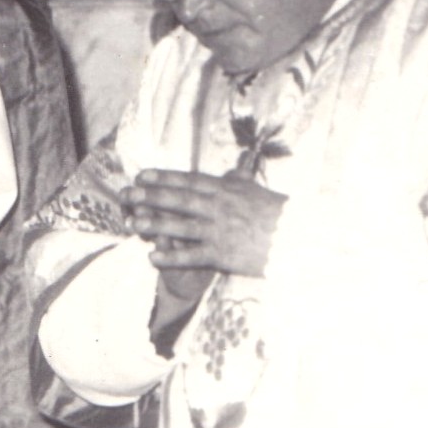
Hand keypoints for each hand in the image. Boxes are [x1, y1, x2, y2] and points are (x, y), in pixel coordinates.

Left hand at [125, 170, 286, 277]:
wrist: (301, 238)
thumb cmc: (280, 214)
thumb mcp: (257, 191)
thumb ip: (239, 181)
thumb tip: (230, 171)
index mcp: (226, 189)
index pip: (187, 181)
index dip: (163, 177)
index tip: (142, 175)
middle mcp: (218, 207)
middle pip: (177, 199)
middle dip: (149, 196)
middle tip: (125, 193)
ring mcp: (219, 230)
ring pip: (179, 225)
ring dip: (152, 224)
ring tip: (131, 222)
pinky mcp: (223, 254)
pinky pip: (191, 255)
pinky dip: (170, 256)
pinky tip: (152, 257)